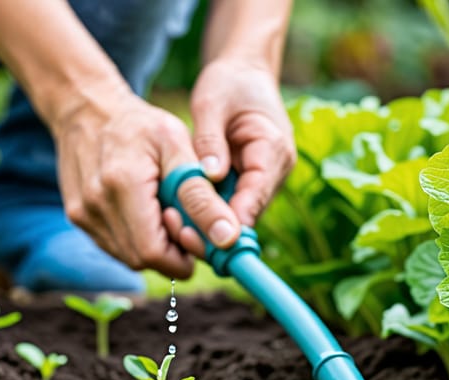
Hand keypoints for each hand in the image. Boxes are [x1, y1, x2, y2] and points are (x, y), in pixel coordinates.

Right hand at [50, 81, 241, 278]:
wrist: (89, 110)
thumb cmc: (141, 125)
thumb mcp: (177, 144)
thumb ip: (200, 193)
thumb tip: (226, 236)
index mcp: (122, 184)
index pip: (153, 251)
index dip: (183, 258)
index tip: (202, 241)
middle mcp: (95, 204)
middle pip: (141, 259)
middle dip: (172, 253)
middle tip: (189, 224)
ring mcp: (83, 214)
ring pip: (128, 257)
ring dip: (155, 248)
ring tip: (168, 214)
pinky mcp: (78, 217)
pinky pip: (114, 246)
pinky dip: (137, 239)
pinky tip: (148, 214)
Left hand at [165, 59, 295, 256]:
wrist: (243, 73)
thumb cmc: (229, 83)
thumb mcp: (211, 103)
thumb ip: (209, 140)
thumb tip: (209, 176)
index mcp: (273, 149)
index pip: (256, 194)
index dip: (233, 219)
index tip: (207, 234)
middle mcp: (273, 171)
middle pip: (247, 212)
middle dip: (216, 228)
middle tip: (181, 237)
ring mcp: (262, 179)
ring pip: (237, 213)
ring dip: (209, 223)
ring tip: (174, 229)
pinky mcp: (246, 181)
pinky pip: (228, 204)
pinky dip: (207, 211)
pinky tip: (179, 216)